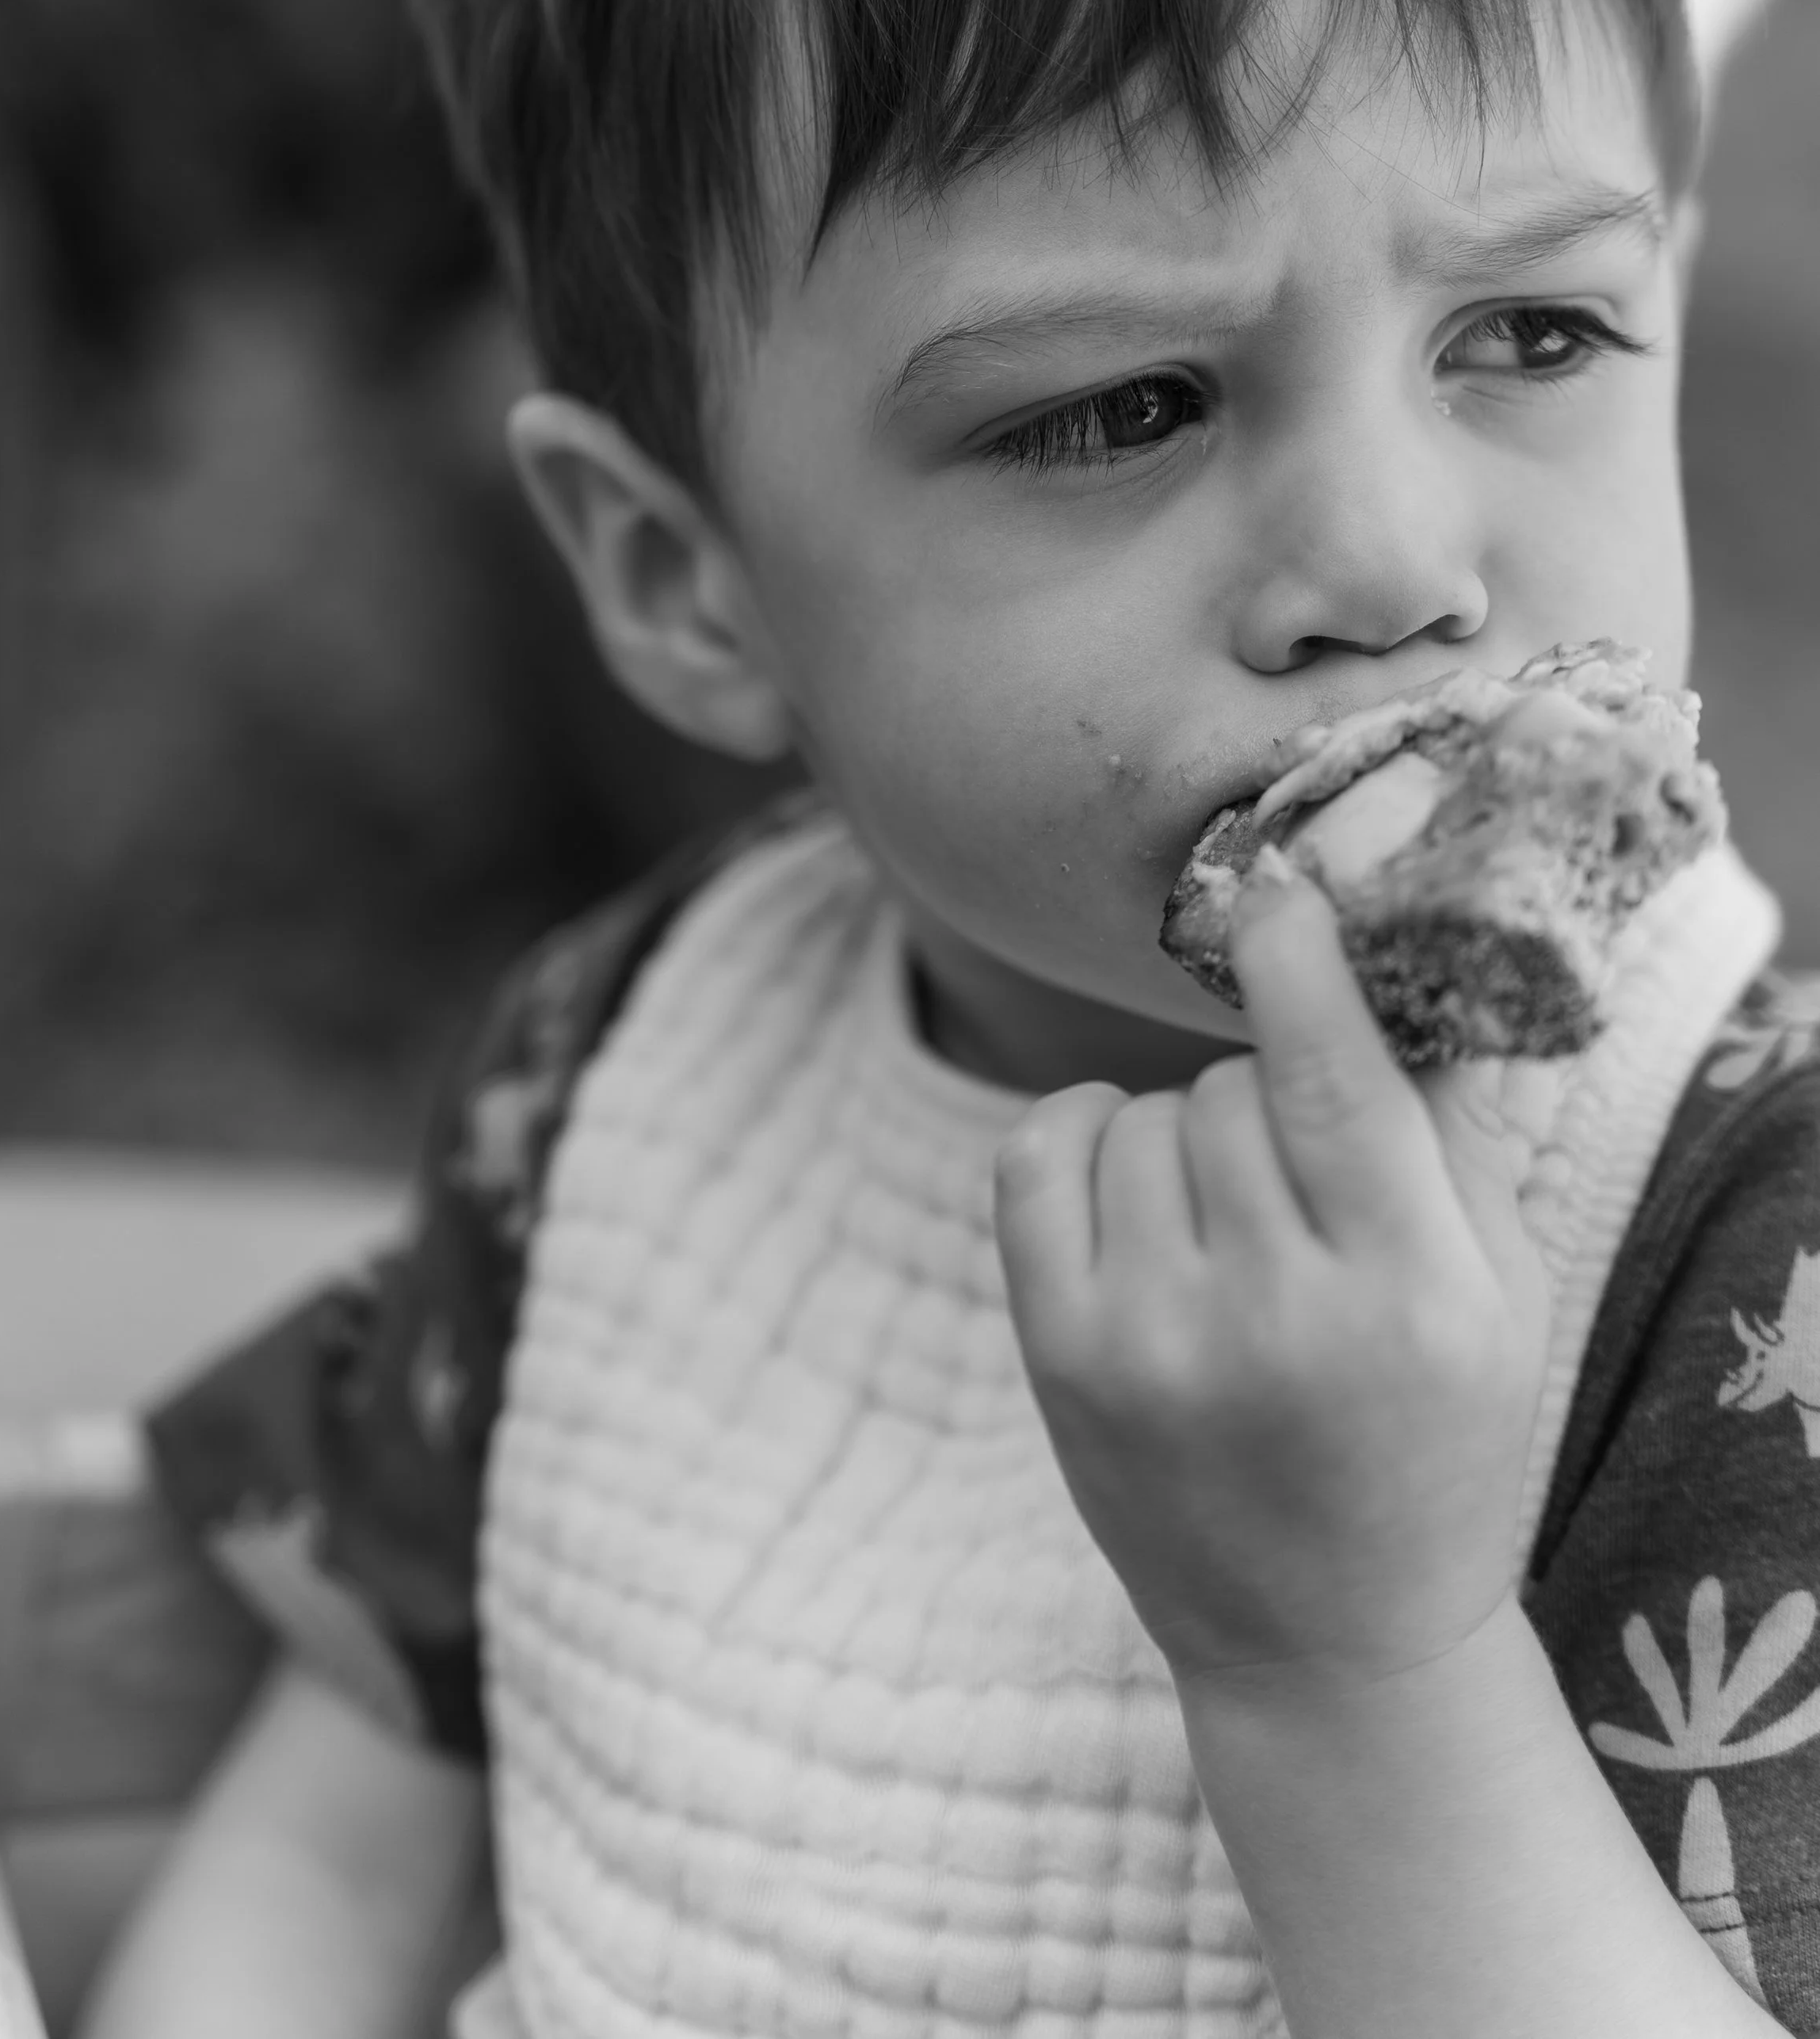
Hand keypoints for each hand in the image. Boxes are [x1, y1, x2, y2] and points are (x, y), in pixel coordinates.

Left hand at [994, 855, 1550, 1702]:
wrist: (1329, 1644)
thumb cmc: (1432, 1440)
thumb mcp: (1498, 1294)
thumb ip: (1446, 1130)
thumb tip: (1380, 945)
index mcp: (1408, 1297)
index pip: (1334, 1081)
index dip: (1300, 963)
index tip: (1281, 893)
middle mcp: (1273, 1320)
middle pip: (1232, 1089)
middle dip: (1266, 1101)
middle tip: (1298, 1189)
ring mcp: (1150, 1344)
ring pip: (1141, 1115)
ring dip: (1181, 1135)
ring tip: (1227, 1227)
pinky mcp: (1060, 1361)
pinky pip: (1039, 1156)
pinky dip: (1080, 1134)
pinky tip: (1124, 1175)